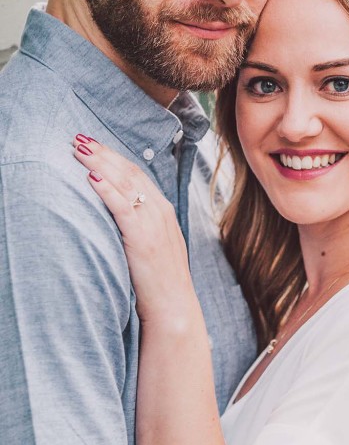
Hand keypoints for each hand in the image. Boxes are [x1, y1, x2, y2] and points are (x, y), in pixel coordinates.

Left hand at [72, 136, 196, 324]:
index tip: (94, 145)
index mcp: (164, 211)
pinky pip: (123, 207)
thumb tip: (120, 214)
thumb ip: (141, 225)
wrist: (174, 305)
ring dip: (100, 164)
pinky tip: (92, 178)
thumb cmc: (160, 281)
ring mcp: (153, 223)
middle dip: (103, 153)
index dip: (114, 157)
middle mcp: (160, 211)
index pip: (137, 174)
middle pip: (129, 172)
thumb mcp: (155, 245)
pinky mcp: (142, 238)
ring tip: (79, 150)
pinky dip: (107, 190)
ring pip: (124, 184)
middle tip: (79, 138)